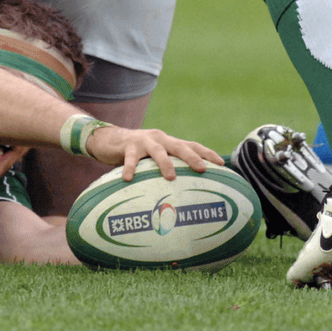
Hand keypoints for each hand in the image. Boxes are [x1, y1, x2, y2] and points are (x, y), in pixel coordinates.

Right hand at [85, 126, 223, 180]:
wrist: (110, 139)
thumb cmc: (138, 155)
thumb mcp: (155, 158)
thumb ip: (169, 167)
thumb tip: (187, 191)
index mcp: (170, 142)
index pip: (192, 145)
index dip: (207, 154)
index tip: (222, 164)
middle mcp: (160, 139)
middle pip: (180, 146)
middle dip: (192, 158)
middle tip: (202, 170)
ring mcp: (144, 141)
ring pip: (158, 151)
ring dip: (165, 163)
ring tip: (171, 178)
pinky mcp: (127, 146)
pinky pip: (130, 159)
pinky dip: (130, 168)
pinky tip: (128, 179)